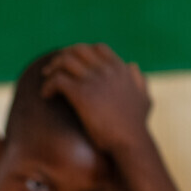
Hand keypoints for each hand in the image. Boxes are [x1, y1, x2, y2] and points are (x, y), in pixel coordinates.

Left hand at [40, 43, 152, 159]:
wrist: (131, 142)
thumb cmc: (135, 126)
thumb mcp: (144, 98)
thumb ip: (140, 80)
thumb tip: (133, 65)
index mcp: (120, 69)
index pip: (98, 48)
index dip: (82, 52)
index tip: (71, 63)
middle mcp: (107, 70)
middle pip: (78, 50)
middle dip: (62, 56)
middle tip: (52, 69)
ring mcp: (94, 80)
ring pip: (65, 61)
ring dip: (52, 69)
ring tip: (46, 82)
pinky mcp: (81, 94)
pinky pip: (57, 80)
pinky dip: (48, 85)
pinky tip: (46, 96)